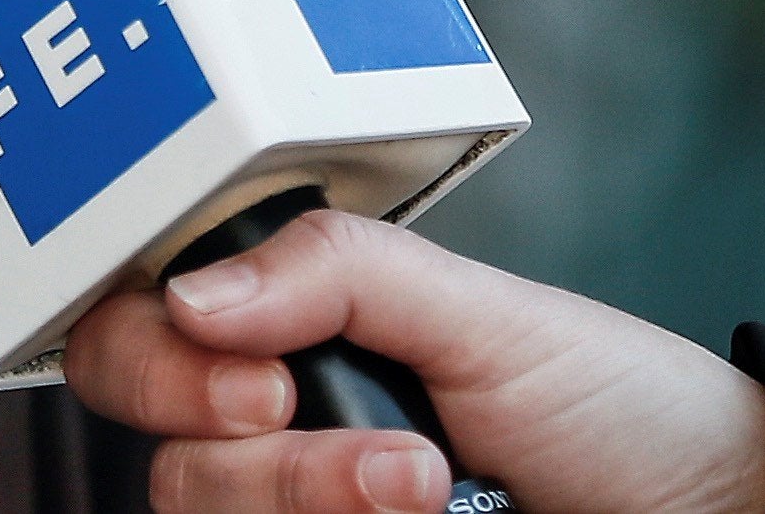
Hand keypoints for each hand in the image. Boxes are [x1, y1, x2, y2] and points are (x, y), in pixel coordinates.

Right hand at [61, 206, 764, 513]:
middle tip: (357, 448)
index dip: (157, 358)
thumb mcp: (487, 314)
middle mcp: (284, 437)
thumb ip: (339, 274)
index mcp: (297, 335)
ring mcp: (313, 512)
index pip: (144, 334)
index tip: (256, 379)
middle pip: (164, 459)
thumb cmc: (619, 410)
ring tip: (434, 491)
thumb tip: (194, 294)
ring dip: (311, 502)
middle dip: (251, 462)